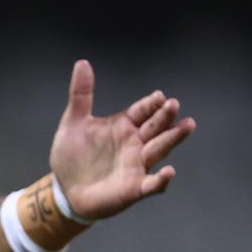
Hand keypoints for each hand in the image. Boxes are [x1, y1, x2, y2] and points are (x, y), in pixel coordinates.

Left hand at [49, 59, 195, 219]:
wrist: (64, 189)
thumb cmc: (72, 156)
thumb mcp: (73, 123)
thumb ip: (81, 96)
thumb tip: (82, 62)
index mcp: (124, 126)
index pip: (143, 111)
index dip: (151, 104)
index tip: (158, 96)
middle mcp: (136, 144)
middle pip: (156, 127)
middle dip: (165, 117)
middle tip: (173, 105)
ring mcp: (137, 166)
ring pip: (160, 150)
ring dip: (173, 138)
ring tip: (187, 125)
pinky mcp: (134, 189)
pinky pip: (152, 185)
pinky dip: (161, 180)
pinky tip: (169, 172)